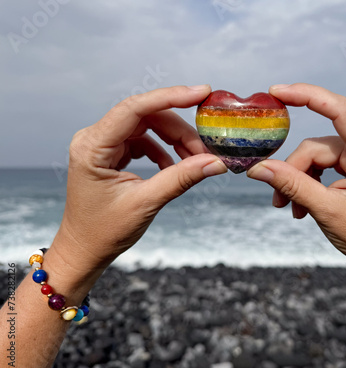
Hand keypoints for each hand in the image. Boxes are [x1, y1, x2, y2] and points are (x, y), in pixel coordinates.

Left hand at [52, 85, 226, 268]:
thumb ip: (181, 178)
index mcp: (92, 147)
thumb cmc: (104, 231)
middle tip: (206, 149)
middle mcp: (94, 139)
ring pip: (148, 127)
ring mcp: (102, 145)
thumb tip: (215, 162)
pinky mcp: (111, 153)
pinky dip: (164, 150)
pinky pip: (144, 140)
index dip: (170, 97)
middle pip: (146, 117)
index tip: (201, 93)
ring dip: (175, 140)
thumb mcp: (146, 203)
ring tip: (194, 160)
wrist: (85, 250)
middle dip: (179, 130)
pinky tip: (174, 167)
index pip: (134, 109)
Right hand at [247, 83, 345, 276]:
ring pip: (315, 155)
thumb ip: (292, 186)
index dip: (308, 96)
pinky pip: (322, 164)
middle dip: (294, 171)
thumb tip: (258, 167)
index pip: (341, 111)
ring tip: (289, 207)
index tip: (277, 92)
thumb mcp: (327, 211)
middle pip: (317, 145)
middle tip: (278, 199)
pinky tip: (301, 207)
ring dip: (298, 181)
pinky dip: (307, 182)